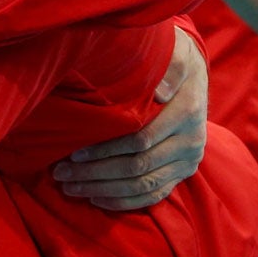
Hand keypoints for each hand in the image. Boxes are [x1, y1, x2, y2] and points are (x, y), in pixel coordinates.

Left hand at [52, 28, 208, 208]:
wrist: (195, 78)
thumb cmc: (173, 63)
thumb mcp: (177, 54)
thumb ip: (170, 67)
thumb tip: (161, 92)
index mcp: (188, 111)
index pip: (141, 139)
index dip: (106, 149)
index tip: (74, 152)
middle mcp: (191, 141)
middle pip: (138, 166)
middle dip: (96, 173)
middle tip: (62, 174)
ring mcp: (188, 161)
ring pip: (142, 185)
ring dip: (104, 190)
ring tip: (71, 187)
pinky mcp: (183, 174)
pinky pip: (153, 196)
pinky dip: (124, 202)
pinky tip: (97, 199)